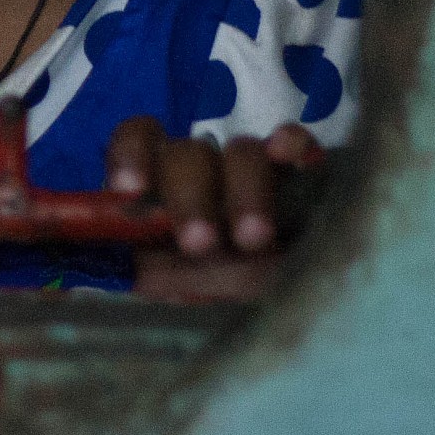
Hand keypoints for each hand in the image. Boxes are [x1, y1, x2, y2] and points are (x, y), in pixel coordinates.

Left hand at [105, 116, 324, 299]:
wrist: (300, 293)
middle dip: (190, 196)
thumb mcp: (197, 289)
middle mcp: (207, 169)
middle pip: (187, 154)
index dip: (130, 156)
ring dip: (244, 190)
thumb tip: (135, 271)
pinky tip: (286, 156)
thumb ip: (171, 276)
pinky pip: (297, 144)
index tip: (129, 190)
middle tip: (198, 242)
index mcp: (167, 187)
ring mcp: (257, 167)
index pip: (138, 141)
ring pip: (243, 151)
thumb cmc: (229, 289)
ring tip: (253, 237)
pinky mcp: (305, 170)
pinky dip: (293, 145)